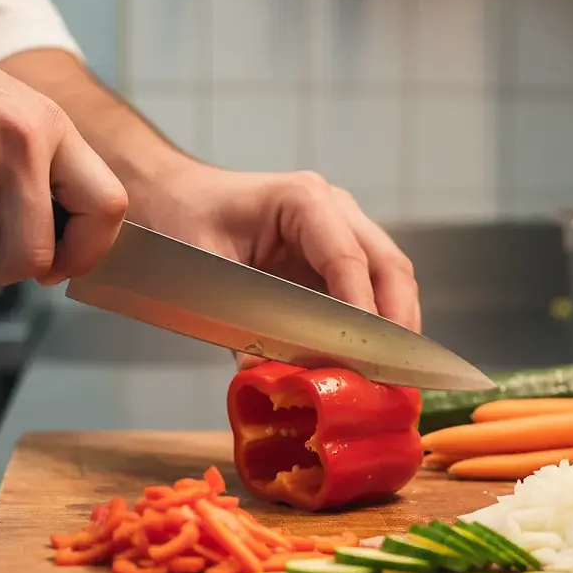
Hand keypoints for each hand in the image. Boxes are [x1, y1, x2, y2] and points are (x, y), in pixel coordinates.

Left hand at [138, 164, 419, 366]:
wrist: (174, 196)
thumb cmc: (184, 219)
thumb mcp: (204, 270)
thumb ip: (237, 322)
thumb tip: (263, 376)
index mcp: (301, 199)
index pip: (348, 258)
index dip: (362, 311)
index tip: (367, 357)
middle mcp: (333, 208)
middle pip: (388, 265)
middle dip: (397, 321)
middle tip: (395, 375)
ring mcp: (340, 227)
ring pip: (388, 276)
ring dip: (394, 324)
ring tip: (390, 375)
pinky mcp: (335, 253)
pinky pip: (369, 286)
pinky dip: (375, 322)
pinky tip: (368, 359)